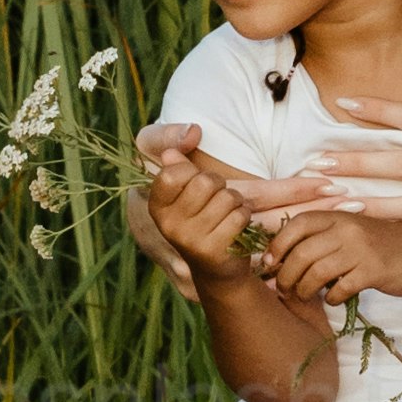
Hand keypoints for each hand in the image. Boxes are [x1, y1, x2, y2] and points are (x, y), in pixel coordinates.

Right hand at [129, 127, 255, 278]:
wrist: (216, 269)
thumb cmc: (201, 218)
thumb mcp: (186, 187)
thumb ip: (183, 159)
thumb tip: (191, 133)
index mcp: (157, 206)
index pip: (173, 173)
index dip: (193, 172)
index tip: (195, 184)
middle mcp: (167, 225)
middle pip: (206, 182)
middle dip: (220, 186)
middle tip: (216, 201)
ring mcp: (189, 240)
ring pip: (227, 198)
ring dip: (235, 203)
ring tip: (225, 216)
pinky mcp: (213, 251)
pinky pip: (240, 215)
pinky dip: (244, 217)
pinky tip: (235, 229)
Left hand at [222, 178, 386, 307]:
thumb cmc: (380, 248)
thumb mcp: (351, 234)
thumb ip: (321, 240)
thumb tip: (277, 261)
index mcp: (339, 216)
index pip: (298, 224)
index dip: (278, 244)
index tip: (268, 263)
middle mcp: (348, 228)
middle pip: (302, 252)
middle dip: (286, 274)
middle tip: (283, 288)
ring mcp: (362, 249)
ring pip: (317, 272)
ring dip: (304, 289)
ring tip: (304, 295)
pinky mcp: (374, 271)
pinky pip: (340, 288)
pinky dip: (331, 298)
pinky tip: (334, 298)